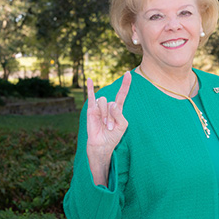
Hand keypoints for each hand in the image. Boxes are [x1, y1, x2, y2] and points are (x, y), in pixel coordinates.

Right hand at [86, 71, 131, 185]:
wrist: (102, 144)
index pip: (122, 94)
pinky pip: (90, 96)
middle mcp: (108, 106)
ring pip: (103, 102)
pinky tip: (90, 80)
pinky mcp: (91, 110)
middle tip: (111, 127)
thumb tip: (111, 104)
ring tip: (105, 125)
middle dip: (112, 116)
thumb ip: (119, 114)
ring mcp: (99, 107)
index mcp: (117, 108)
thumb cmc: (113, 136)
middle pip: (112, 103)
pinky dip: (90, 88)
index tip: (129, 74)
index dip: (125, 84)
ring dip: (105, 115)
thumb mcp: (123, 125)